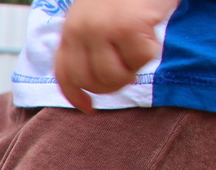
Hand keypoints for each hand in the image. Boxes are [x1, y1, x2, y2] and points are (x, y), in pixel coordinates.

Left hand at [54, 0, 179, 111]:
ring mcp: (103, 28)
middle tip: (128, 74)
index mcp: (70, 29)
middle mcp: (80, 30)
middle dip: (111, 85)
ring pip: (115, 75)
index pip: (65, 74)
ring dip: (132, 70)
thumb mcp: (95, 14)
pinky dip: (151, 52)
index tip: (89, 108)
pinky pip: (140, 60)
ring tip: (139, 50)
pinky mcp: (129, 26)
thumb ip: (88, 41)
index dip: (75, 95)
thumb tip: (93, 81)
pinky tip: (151, 35)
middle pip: (91, 81)